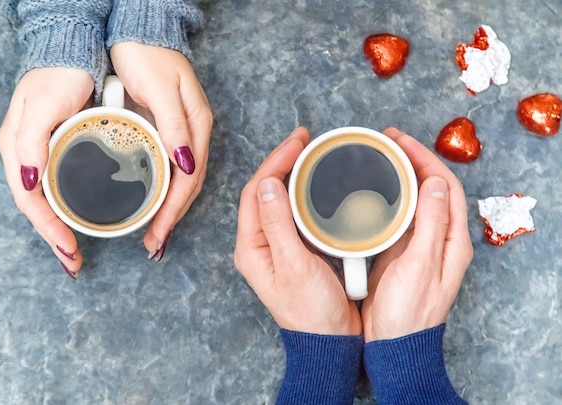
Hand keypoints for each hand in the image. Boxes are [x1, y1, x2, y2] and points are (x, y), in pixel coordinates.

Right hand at [0, 67, 93, 277]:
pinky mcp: (61, 149)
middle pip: (38, 207)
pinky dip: (68, 207)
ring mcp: (43, 154)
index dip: (48, 229)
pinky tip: (81, 217)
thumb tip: (28, 182)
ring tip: (74, 251)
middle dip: (54, 237)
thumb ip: (31, 143)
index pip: (30, 201)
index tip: (69, 250)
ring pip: (48, 200)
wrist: (74, 52)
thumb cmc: (58, 76)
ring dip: (59, 227)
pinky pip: (60, 186)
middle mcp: (27, 156)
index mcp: (18, 150)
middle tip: (73, 262)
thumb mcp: (41, 107)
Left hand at [110, 43, 212, 259]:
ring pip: (181, 181)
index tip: (158, 234)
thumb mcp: (161, 88)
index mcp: (196, 126)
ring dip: (169, 209)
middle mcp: (193, 134)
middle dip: (173, 218)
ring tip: (155, 233)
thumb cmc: (147, 54)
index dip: (174, 210)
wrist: (141, 29)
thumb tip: (185, 165)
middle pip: (188, 186)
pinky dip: (164, 191)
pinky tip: (154, 201)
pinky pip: (171, 169)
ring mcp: (183, 133)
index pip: (189, 179)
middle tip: (155, 244)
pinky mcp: (169, 130)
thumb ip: (174, 125)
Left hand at [235, 127, 361, 335]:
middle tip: (304, 140)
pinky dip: (305, 194)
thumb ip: (279, 224)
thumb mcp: (294, 265)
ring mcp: (277, 246)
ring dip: (292, 175)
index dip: (274, 162)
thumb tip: (269, 184)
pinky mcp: (295, 250)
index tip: (297, 142)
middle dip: (282, 162)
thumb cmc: (311, 312)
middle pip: (264, 191)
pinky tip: (318, 184)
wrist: (328, 342)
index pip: (255, 192)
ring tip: (310, 154)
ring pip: (279, 200)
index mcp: (252, 247)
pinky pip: (295, 213)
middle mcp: (260, 244)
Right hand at [361, 127, 472, 341]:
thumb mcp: (421, 265)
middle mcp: (437, 239)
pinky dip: (385, 197)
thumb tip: (435, 183)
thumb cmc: (409, 312)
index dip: (426, 159)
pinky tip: (370, 191)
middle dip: (412, 160)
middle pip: (430, 188)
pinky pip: (396, 216)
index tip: (400, 141)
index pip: (445, 186)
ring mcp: (417, 245)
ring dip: (399, 176)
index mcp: (450, 241)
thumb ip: (430, 223)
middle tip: (386, 142)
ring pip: (413, 200)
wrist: (393, 344)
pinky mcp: (398, 252)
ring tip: (378, 158)